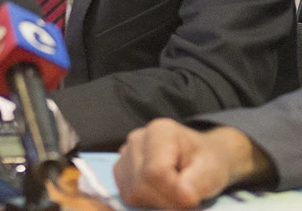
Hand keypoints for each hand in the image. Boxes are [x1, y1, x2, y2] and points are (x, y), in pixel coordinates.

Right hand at [115, 118, 269, 207]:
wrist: (200, 156)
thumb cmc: (207, 161)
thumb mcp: (214, 169)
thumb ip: (199, 181)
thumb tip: (183, 195)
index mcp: (160, 131)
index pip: (156, 172)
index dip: (174, 193)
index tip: (193, 197)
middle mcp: (136, 138)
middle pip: (142, 184)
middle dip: (167, 201)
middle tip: (186, 198)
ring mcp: (124, 153)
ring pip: (132, 192)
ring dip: (157, 202)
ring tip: (175, 193)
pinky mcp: (120, 169)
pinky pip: (128, 195)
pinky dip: (147, 201)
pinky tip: (162, 193)